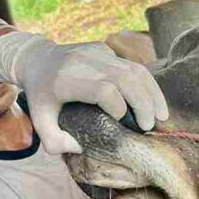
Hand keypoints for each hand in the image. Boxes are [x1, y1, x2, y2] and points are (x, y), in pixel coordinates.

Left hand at [0, 34, 167, 153]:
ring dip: (152, 93)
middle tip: (149, 127)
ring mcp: (97, 52)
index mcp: (67, 80)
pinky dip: (146, 85)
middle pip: (126, 78)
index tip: (121, 123)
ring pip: (135, 70)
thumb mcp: (39, 121)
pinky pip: (133, 66)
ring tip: (162, 116)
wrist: (36, 59)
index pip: (103, 90)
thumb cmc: (41, 96)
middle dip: (143, 104)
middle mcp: (85, 62)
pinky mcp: (106, 50)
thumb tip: (81, 149)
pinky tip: (153, 102)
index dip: (118, 108)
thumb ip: (54, 142)